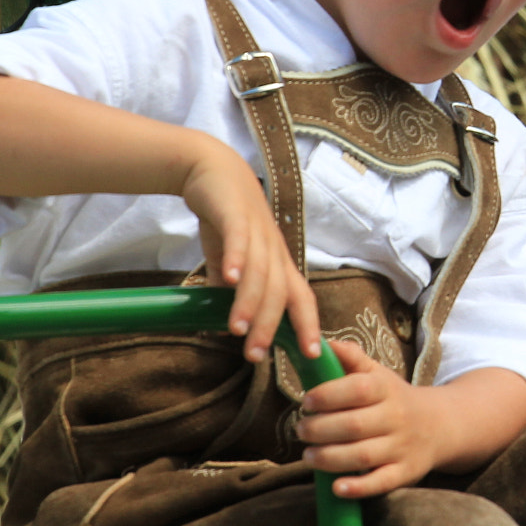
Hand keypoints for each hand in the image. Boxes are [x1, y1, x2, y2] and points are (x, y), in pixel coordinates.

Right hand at [178, 141, 319, 363]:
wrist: (214, 171)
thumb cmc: (228, 222)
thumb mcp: (234, 263)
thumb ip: (235, 292)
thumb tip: (230, 327)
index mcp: (278, 264)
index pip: (301, 299)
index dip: (308, 325)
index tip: (311, 355)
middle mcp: (274, 250)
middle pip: (280, 292)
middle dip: (269, 326)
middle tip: (255, 355)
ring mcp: (258, 231)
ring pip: (260, 272)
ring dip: (249, 302)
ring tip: (236, 329)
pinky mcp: (236, 214)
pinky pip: (239, 239)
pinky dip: (235, 259)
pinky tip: (228, 278)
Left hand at [296, 340, 439, 496]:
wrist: (441, 425)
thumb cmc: (395, 398)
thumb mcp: (378, 374)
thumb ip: (351, 358)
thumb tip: (322, 343)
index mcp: (386, 389)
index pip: (357, 389)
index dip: (328, 395)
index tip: (306, 401)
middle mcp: (396, 417)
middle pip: (353, 425)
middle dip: (320, 430)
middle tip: (301, 430)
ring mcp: (401, 447)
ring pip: (362, 455)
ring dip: (329, 458)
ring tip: (308, 456)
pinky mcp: (404, 472)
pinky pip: (381, 482)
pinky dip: (358, 488)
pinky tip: (337, 488)